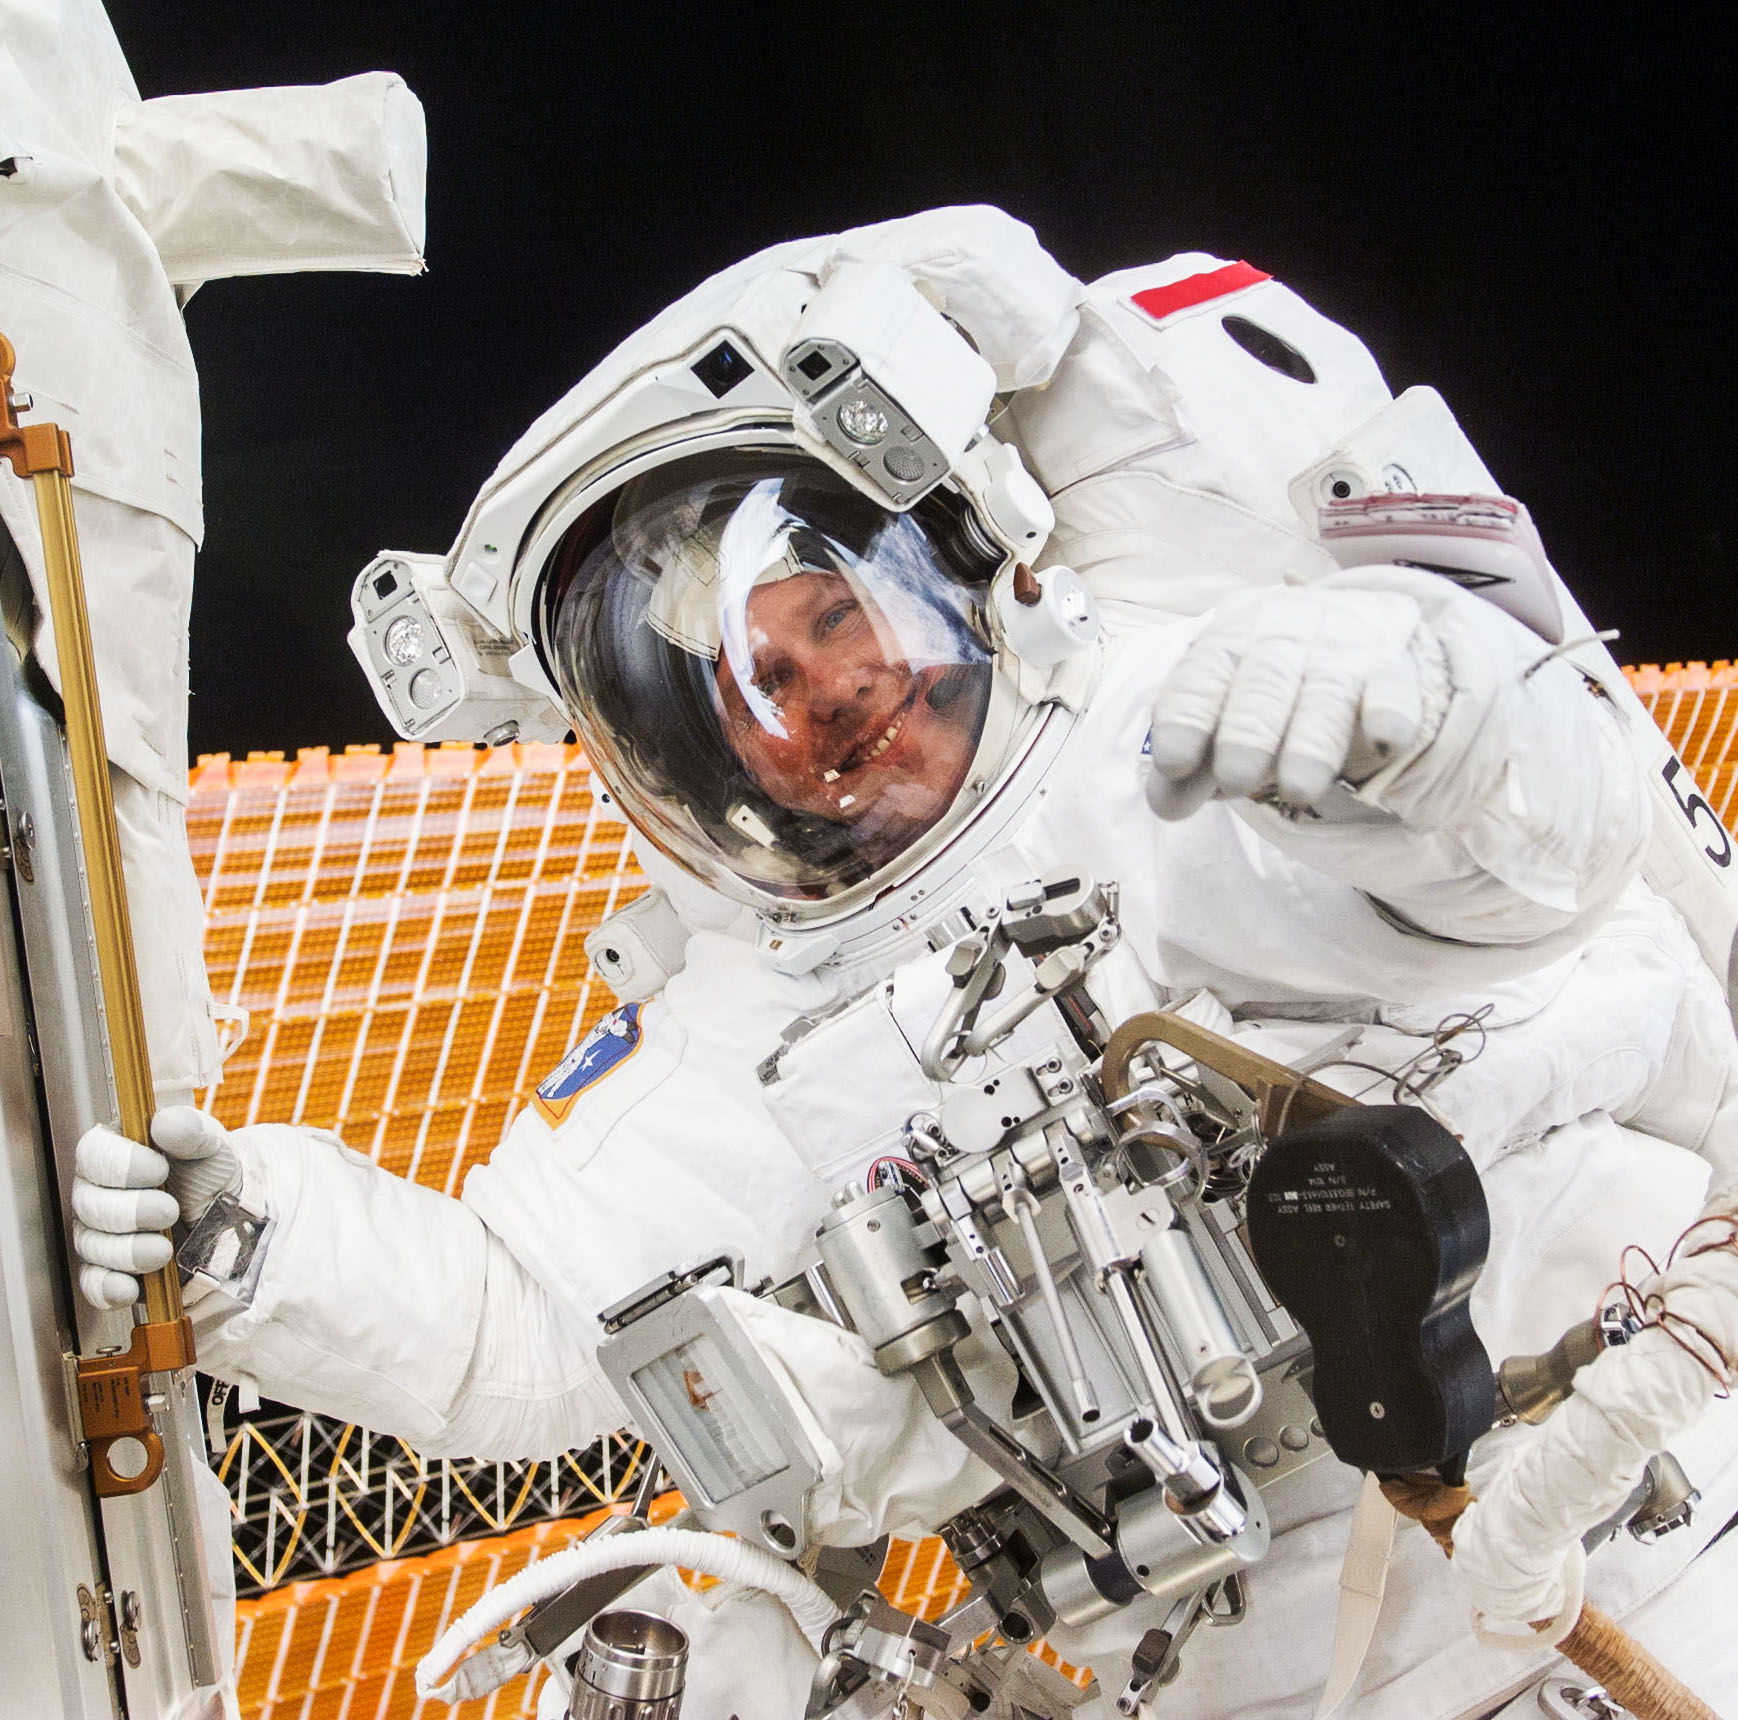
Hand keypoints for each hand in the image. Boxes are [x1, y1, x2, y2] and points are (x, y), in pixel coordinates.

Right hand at [73, 1107, 240, 1309]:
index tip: (157, 1169)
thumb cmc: (212, 1174)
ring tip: (163, 1249)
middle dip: (131, 1210)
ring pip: (92, 1244)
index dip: (120, 1164)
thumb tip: (165, 1124)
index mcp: (117, 1152)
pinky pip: (95, 1283)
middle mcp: (100, 1192)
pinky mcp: (111, 1271)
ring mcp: (101, 1234)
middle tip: (168, 1210)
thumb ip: (189, 1130)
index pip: (94, 1154)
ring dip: (128, 1250)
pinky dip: (109, 1288)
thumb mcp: (210, 1145)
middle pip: (90, 1203)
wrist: (233, 1218)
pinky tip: (131, 1287)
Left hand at [1146, 583, 1442, 819]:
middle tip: (1236, 780)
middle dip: (1248, 733)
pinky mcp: (1391, 669)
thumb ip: (1189, 765)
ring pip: (1327, 692)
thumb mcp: (1216, 719)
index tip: (1173, 765)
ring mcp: (1340, 648)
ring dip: (1311, 742)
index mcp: (1226, 641)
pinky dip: (1388, 714)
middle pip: (1264, 681)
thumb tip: (1166, 808)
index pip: (1201, 676)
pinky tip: (1383, 742)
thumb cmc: (1259, 690)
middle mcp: (1282, 634)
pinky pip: (1393, 688)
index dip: (1187, 719)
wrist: (1343, 628)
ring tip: (1298, 791)